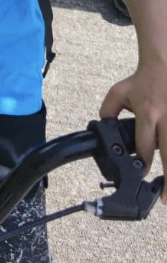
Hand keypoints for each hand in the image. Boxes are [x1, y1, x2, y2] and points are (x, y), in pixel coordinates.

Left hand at [100, 60, 166, 201]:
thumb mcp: (119, 93)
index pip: (144, 147)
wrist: (162, 63)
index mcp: (146, 113)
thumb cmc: (141, 81)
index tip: (141, 175)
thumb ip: (108, 112)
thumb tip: (103, 131)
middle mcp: (164, 118)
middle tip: (165, 199)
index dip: (141, 165)